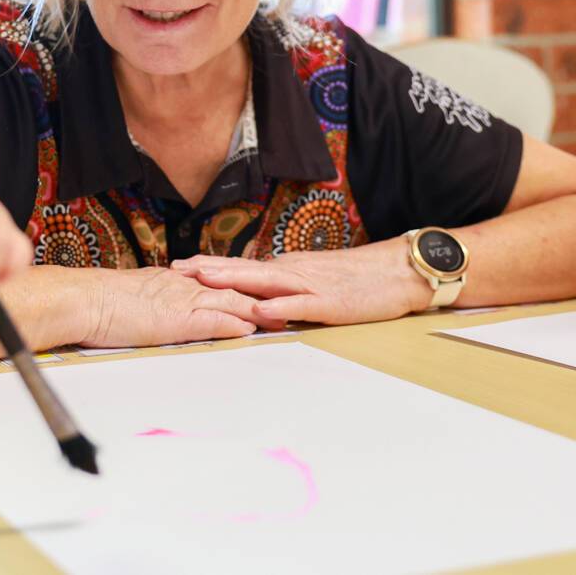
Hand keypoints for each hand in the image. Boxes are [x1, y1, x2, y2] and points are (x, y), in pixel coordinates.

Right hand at [83, 267, 267, 347]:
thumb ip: (161, 300)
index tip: (267, 295)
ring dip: (258, 312)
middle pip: (233, 289)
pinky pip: (211, 319)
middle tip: (289, 304)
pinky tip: (249, 329)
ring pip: (229, 302)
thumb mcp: (140, 296)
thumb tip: (170, 309)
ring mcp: (181, 301)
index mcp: (177, 282)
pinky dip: (232, 323)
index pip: (220, 283)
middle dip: (263, 298)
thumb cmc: (104, 302)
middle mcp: (185, 287)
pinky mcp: (175, 319)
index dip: (246, 289)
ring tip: (282, 319)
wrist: (86, 300)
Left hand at [171, 242, 430, 324]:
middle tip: (176, 269)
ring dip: (235, 281)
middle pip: (245, 270)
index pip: (243, 267)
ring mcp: (312, 286)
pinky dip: (282, 306)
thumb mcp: (316, 281)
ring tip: (205, 281)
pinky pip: (304, 305)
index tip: (179, 266)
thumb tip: (259, 298)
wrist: (399, 270)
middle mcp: (294, 272)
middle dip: (210, 270)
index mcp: (289, 269)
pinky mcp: (333, 302)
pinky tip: (262, 309)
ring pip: (267, 282)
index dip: (211, 266)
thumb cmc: (359, 279)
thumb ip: (288, 288)